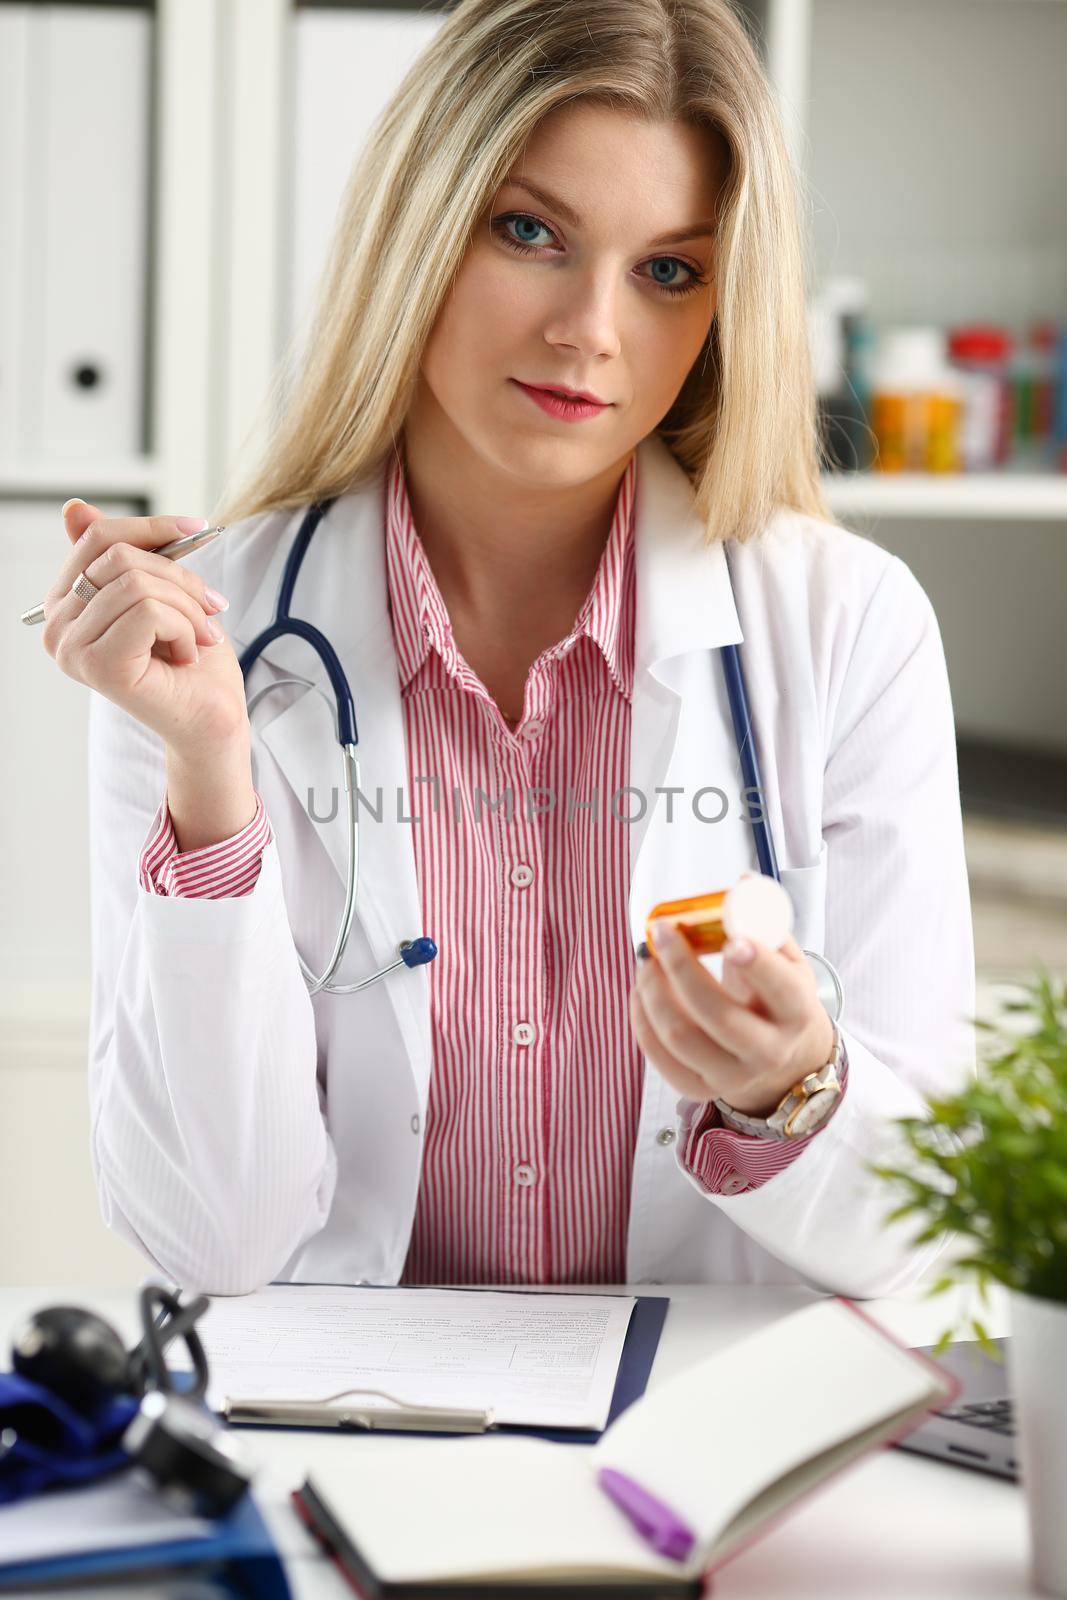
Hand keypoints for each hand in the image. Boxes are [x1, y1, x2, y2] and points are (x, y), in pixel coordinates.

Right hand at [40, 500, 250, 759]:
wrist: (212, 719)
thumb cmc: (190, 661)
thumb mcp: (159, 593)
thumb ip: (121, 556)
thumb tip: (73, 508)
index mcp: (66, 605)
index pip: (96, 538)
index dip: (152, 527)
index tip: (198, 528)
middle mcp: (58, 629)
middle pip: (120, 557)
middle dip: (180, 578)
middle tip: (211, 608)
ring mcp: (74, 651)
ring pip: (138, 585)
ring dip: (188, 607)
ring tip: (202, 636)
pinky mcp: (101, 668)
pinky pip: (148, 612)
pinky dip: (185, 628)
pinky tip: (189, 655)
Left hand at [630, 922, 835, 1114]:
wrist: (784, 1060)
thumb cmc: (779, 998)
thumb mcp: (787, 961)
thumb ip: (765, 924)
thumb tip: (743, 883)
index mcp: (796, 1013)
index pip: (780, 989)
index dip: (757, 964)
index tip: (732, 938)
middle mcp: (767, 1051)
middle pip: (719, 1015)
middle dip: (682, 967)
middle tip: (663, 932)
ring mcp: (732, 1075)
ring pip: (681, 1038)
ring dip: (653, 991)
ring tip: (646, 960)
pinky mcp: (700, 1088)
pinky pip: (659, 1058)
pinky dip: (642, 1019)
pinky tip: (642, 990)